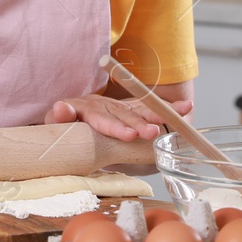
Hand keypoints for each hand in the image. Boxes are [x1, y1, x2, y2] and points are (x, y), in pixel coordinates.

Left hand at [44, 94, 189, 141]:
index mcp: (85, 109)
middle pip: (124, 115)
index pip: (101, 118)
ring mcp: (117, 107)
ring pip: (140, 110)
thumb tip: (61, 107)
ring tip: (178, 117)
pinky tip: (185, 107)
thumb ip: (58, 120)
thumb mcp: (56, 128)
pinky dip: (168, 108)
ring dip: (158, 114)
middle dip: (140, 124)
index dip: (116, 127)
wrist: (71, 123)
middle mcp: (103, 105)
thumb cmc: (64, 130)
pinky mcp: (129, 111)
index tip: (130, 135)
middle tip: (152, 133)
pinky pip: (150, 109)